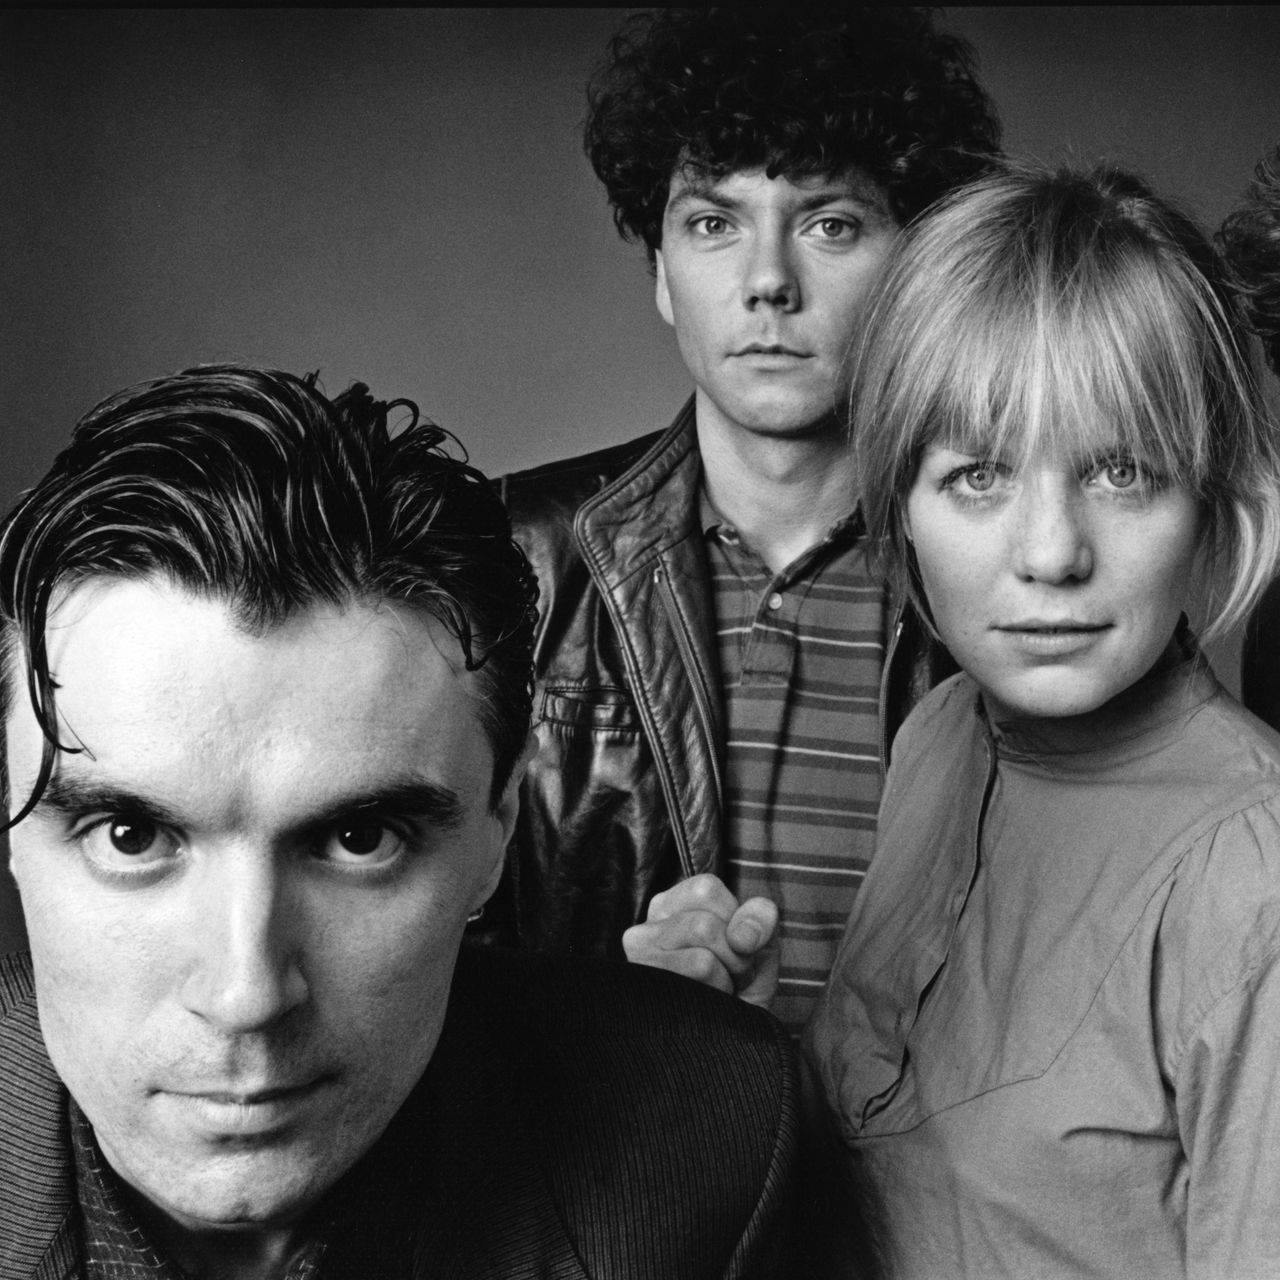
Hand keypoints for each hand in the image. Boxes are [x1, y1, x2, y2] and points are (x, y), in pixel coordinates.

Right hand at [622, 873, 779, 1008]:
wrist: (733, 1038)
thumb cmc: (742, 986)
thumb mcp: (762, 944)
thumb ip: (760, 920)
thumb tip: (742, 937)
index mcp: (670, 907)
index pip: (706, 889)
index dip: (735, 919)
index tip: (738, 945)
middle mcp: (645, 929)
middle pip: (704, 925)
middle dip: (735, 956)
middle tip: (729, 976)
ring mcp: (638, 962)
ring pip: (700, 954)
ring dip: (726, 977)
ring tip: (717, 990)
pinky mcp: (643, 990)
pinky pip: (698, 973)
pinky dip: (718, 992)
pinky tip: (706, 1004)